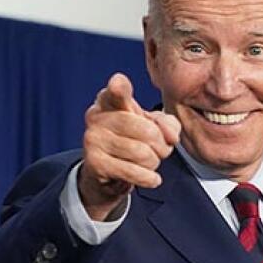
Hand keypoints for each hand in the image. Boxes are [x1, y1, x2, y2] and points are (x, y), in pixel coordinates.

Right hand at [79, 73, 180, 220]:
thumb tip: (170, 136)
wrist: (110, 174)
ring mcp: (93, 139)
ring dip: (154, 162)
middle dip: (162, 146)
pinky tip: (152, 178)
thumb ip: (168, 124)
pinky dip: (148, 178)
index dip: (120, 87)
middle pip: (147, 131)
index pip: (117, 91)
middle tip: (160, 150)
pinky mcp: (94, 162)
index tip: (119, 83)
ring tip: (148, 162)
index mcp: (110, 100)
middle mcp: (97, 116)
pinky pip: (133, 171)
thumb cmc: (133, 142)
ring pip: (142, 153)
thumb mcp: (154, 127)